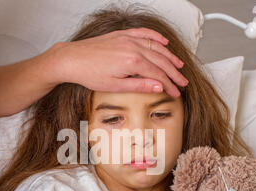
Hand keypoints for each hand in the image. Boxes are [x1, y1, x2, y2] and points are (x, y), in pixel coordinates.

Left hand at [47, 28, 188, 97]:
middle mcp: (133, 47)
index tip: (176, 92)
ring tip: (179, 65)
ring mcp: (128, 39)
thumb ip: (139, 86)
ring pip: (156, 47)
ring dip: (169, 56)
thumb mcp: (116, 86)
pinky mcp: (122, 35)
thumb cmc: (90, 74)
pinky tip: (163, 42)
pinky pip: (144, 33)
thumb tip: (159, 87)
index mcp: (132, 62)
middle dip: (174, 72)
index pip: (158, 74)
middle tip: (183, 82)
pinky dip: (156, 37)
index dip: (170, 84)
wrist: (72, 59)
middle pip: (161, 61)